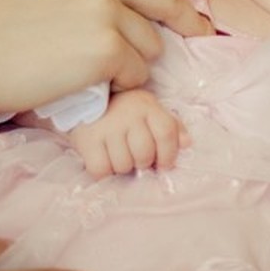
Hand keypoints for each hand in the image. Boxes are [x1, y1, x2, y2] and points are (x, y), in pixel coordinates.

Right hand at [0, 0, 213, 119]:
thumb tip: (118, 2)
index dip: (179, 9)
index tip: (199, 26)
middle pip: (160, 15)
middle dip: (151, 43)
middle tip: (134, 65)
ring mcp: (108, 13)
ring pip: (149, 50)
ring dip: (128, 68)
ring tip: (83, 73)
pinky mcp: (107, 50)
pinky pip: (136, 75)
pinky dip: (118, 87)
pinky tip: (84, 85)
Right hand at [67, 89, 189, 176]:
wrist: (82, 99)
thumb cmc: (122, 109)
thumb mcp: (149, 110)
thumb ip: (171, 126)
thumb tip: (187, 143)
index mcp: (147, 106)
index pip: (167, 133)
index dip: (169, 155)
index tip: (163, 165)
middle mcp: (128, 115)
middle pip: (145, 154)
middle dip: (142, 162)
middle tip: (135, 157)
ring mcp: (107, 127)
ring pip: (123, 165)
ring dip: (122, 166)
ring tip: (117, 154)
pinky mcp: (87, 140)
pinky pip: (101, 170)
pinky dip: (103, 171)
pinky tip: (103, 159)